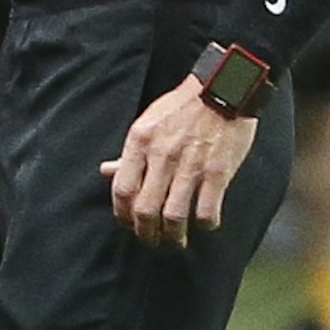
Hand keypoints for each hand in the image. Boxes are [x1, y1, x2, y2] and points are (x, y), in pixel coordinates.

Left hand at [101, 74, 255, 250]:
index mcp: (140, 142)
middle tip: (152, 240)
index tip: (129, 223)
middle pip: (144, 210)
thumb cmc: (182, 107)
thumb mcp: (148, 123)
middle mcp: (162, 155)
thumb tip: (106, 171)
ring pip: (174, 217)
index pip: (122, 190)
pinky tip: (205, 223)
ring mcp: (191, 165)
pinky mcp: (219, 172)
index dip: (122, 214)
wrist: (223, 88)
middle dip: (146, 233)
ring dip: (174, 236)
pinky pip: (207, 211)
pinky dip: (205, 224)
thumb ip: (129, 152)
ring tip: (177, 240)